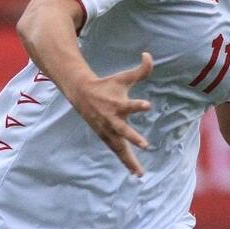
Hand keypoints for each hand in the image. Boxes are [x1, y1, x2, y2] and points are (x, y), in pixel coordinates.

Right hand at [71, 52, 153, 175]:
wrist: (81, 94)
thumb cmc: (106, 85)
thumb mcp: (123, 77)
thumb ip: (140, 69)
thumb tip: (148, 55)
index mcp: (117, 104)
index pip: (129, 104)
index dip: (138, 105)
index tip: (147, 105)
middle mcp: (112, 119)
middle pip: (123, 130)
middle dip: (133, 137)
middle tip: (145, 145)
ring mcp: (108, 130)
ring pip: (119, 147)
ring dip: (129, 159)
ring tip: (140, 173)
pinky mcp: (106, 137)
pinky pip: (117, 152)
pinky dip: (126, 162)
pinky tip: (136, 172)